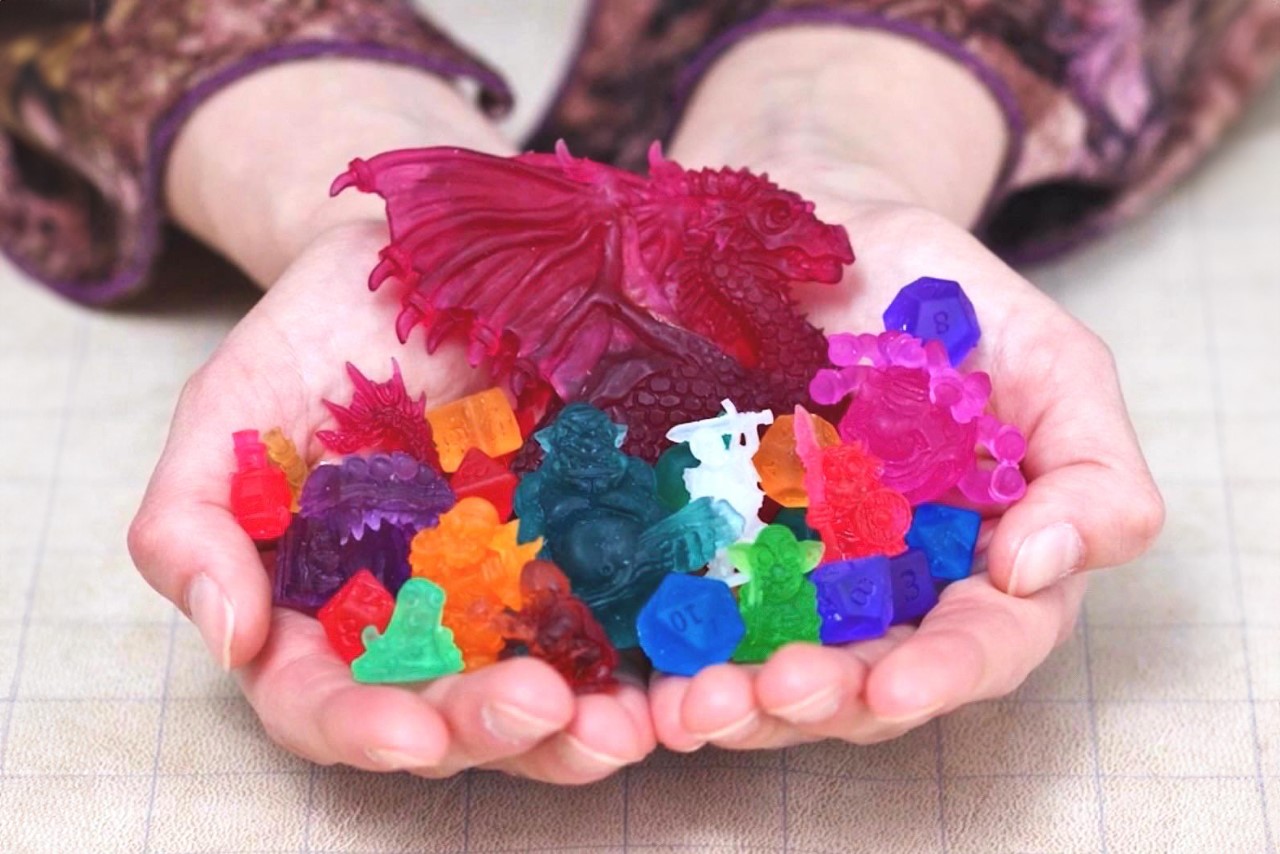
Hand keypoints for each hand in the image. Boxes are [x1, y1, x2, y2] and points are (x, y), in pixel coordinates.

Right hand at [128, 222, 653, 780]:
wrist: (421, 258)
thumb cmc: (314, 334)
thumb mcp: (230, 410)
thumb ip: (193, 519)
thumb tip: (229, 635)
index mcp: (323, 609)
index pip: (324, 700)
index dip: (360, 726)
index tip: (409, 731)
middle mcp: (422, 623)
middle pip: (448, 716)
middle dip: (492, 731)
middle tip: (542, 709)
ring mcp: (510, 594)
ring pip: (545, 693)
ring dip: (586, 727)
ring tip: (629, 724)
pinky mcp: (589, 551)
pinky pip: (623, 620)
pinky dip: (652, 657)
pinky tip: (687, 668)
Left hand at [648, 27, 1163, 750]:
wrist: (829, 235)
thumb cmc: (946, 301)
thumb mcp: (1050, 362)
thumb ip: (1090, 466)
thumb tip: (1039, 567)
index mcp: (980, 564)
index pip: (983, 643)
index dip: (947, 673)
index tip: (897, 684)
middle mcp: (887, 593)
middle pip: (867, 683)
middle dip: (823, 701)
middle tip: (776, 692)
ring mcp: (793, 580)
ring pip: (773, 671)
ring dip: (737, 704)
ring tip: (693, 706)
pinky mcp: (711, 552)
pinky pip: (690, 618)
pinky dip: (668, 657)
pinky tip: (641, 676)